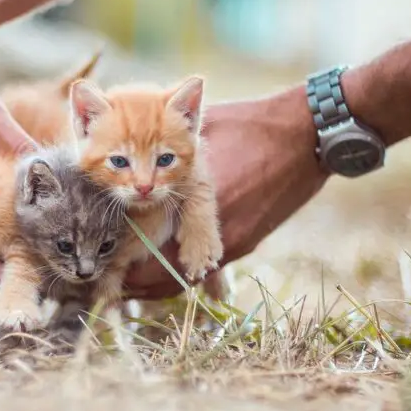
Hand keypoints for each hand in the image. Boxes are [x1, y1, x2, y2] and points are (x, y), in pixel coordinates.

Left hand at [122, 86, 328, 300]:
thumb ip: (164, 145)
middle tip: (109, 283)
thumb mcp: (199, 132)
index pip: (146, 250)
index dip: (121, 263)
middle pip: (163, 275)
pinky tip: (166, 271)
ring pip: (185, 280)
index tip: (102, 263)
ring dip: (157, 284)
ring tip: (130, 286)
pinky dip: (183, 274)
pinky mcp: (246, 241)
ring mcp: (233, 239)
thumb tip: (130, 148)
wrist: (309, 135)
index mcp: (194, 199)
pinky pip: (207, 270)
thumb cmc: (251, 124)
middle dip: (133, 282)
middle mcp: (212, 228)